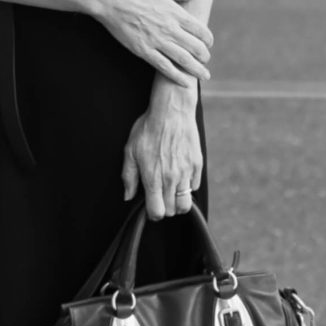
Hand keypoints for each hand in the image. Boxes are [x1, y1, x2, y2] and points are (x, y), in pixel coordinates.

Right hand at [88, 0, 211, 84]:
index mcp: (176, 13)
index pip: (201, 30)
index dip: (208, 39)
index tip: (208, 43)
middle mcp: (170, 29)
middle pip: (196, 47)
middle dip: (204, 56)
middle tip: (206, 61)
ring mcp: (157, 41)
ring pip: (184, 60)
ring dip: (197, 69)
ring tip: (204, 75)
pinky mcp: (144, 50)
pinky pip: (164, 67)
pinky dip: (177, 76)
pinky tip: (185, 82)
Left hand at [121, 82, 203, 218]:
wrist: (171, 111)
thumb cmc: (148, 129)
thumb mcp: (130, 151)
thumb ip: (129, 176)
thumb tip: (128, 196)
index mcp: (153, 178)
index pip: (157, 212)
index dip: (152, 213)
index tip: (150, 206)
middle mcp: (171, 179)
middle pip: (172, 211)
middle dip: (165, 208)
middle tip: (159, 196)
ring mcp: (186, 173)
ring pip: (186, 204)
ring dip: (178, 202)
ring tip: (171, 192)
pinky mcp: (197, 165)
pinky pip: (194, 187)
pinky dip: (188, 187)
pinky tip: (180, 177)